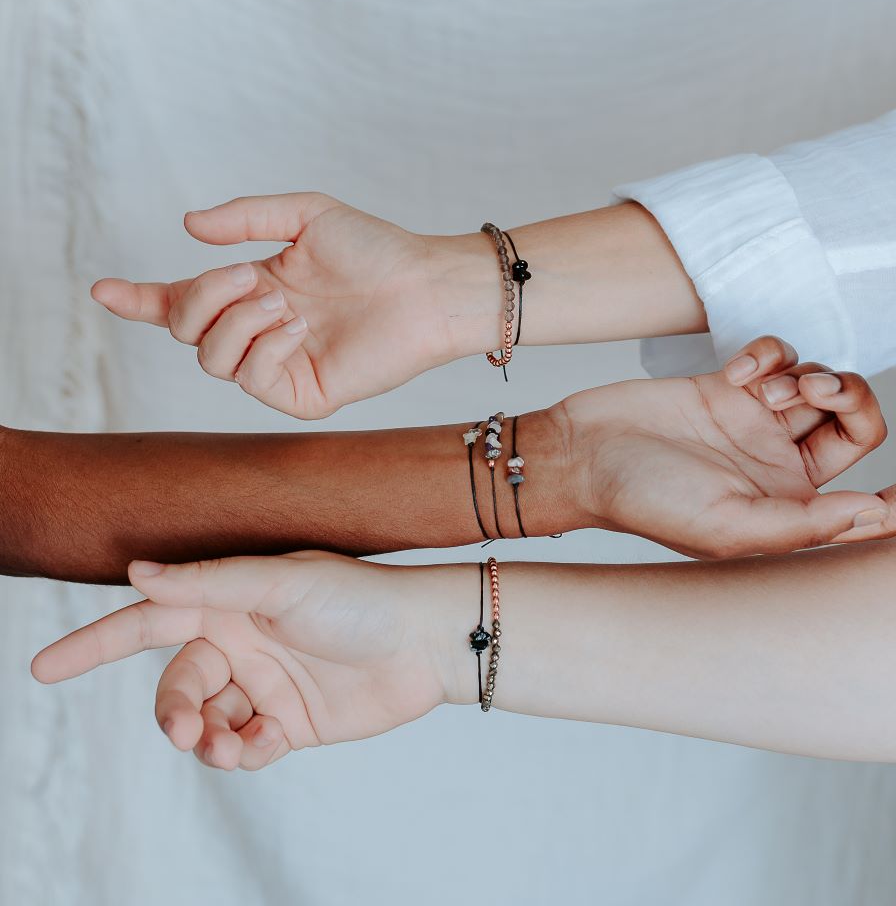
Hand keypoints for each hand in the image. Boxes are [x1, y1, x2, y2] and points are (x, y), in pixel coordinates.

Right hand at [32, 553, 456, 769]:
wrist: (424, 641)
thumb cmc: (360, 598)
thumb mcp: (281, 583)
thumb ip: (209, 582)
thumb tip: (136, 571)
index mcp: (231, 600)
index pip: (149, 618)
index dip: (96, 642)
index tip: (44, 667)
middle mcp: (242, 640)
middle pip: (176, 685)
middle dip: (172, 711)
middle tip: (188, 729)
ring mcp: (265, 683)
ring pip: (207, 722)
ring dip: (206, 738)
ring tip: (229, 742)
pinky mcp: (290, 721)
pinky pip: (245, 746)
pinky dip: (243, 752)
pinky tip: (262, 743)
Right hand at [91, 194, 487, 418]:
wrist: (423, 286)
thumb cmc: (375, 249)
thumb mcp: (305, 215)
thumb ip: (245, 219)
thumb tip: (188, 228)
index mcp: (255, 292)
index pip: (184, 303)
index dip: (139, 299)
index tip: (101, 289)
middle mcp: (260, 331)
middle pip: (187, 330)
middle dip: (204, 297)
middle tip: (249, 276)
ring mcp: (279, 365)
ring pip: (211, 357)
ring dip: (238, 322)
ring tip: (285, 303)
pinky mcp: (303, 395)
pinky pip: (251, 379)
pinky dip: (264, 347)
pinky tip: (297, 329)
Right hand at [563, 335, 895, 557]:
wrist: (582, 450)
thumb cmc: (642, 499)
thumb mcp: (725, 527)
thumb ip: (803, 524)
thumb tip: (872, 515)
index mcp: (787, 511)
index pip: (876, 506)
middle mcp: (779, 467)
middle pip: (857, 427)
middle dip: (851, 400)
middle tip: (813, 393)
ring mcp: (755, 424)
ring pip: (821, 385)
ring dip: (807, 375)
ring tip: (765, 385)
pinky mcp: (730, 387)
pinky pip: (781, 356)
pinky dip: (771, 354)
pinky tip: (739, 369)